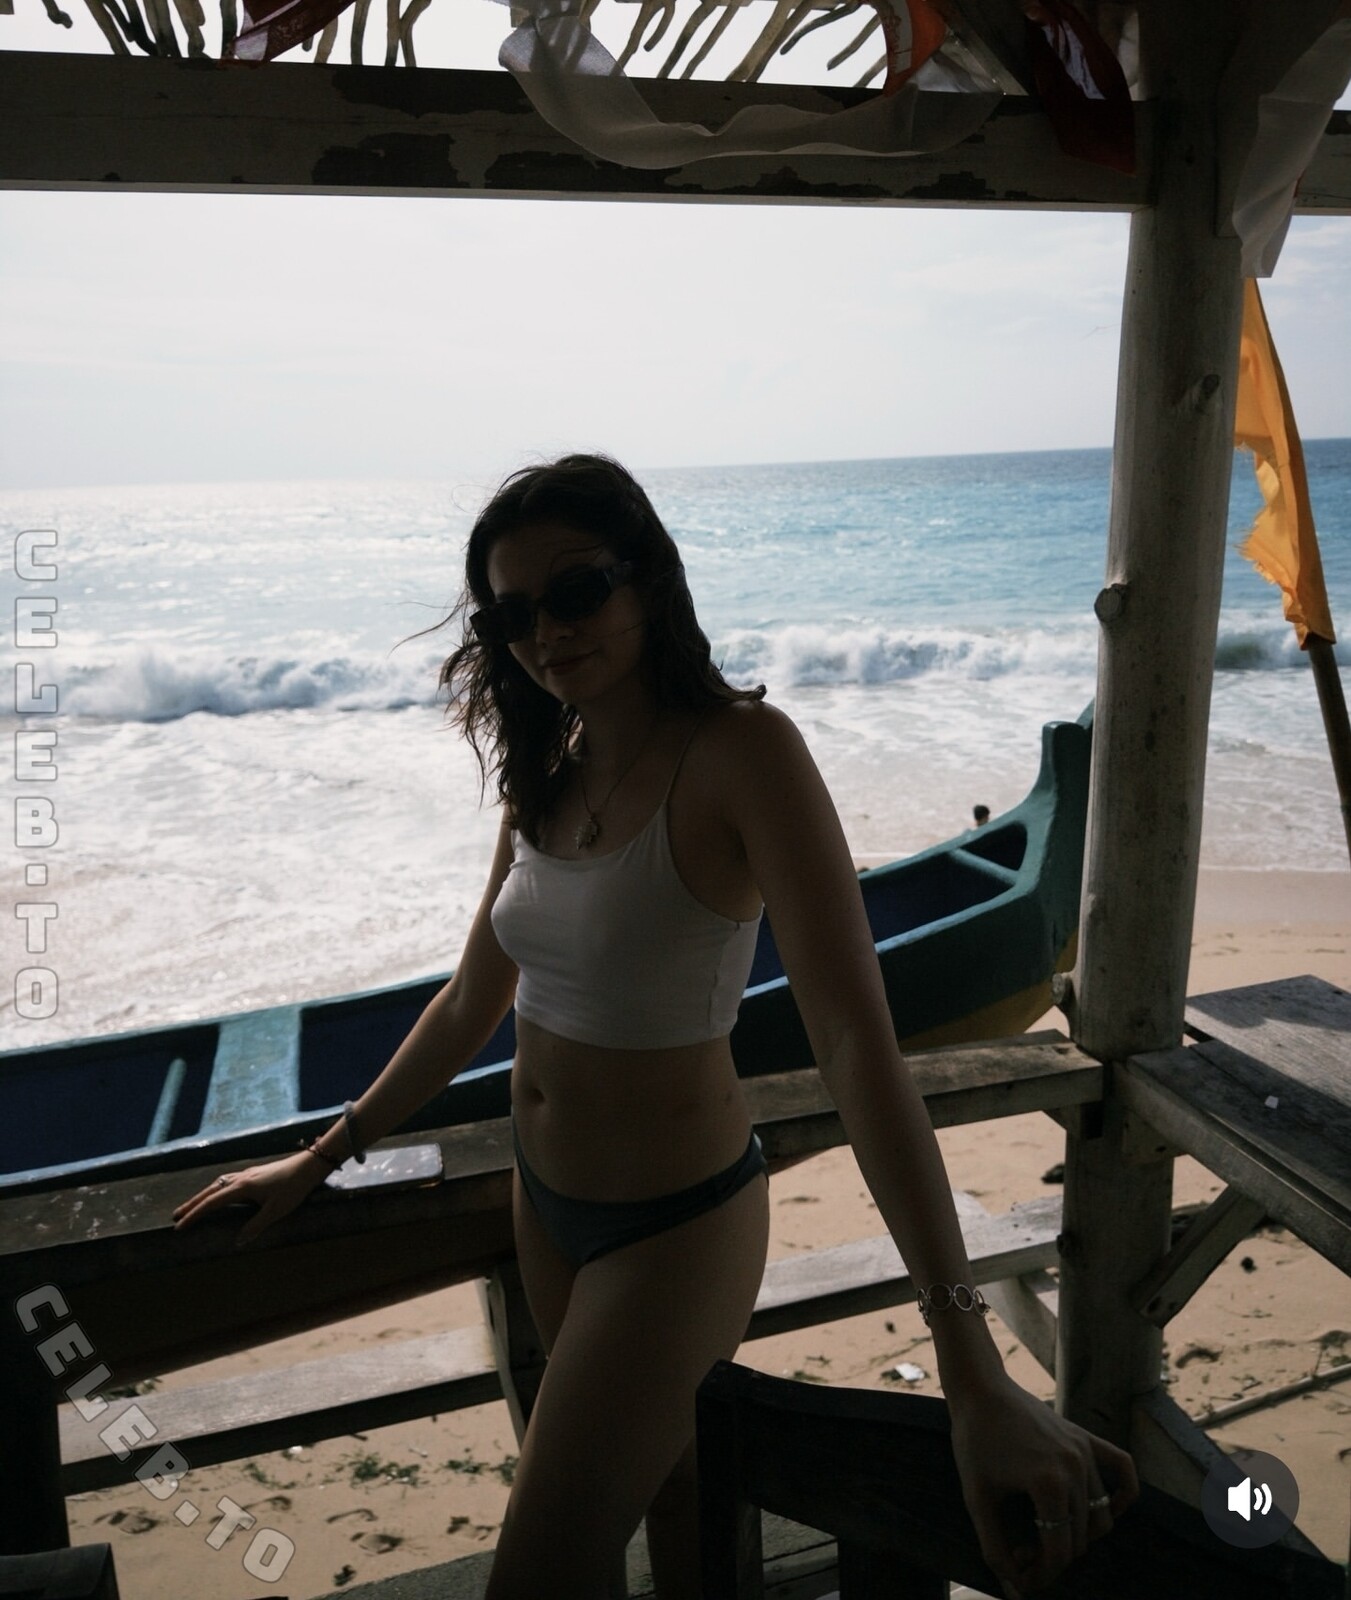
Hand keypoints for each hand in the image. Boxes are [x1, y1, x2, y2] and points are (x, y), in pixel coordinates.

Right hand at [172, 1152, 325, 1245]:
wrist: (308, 1166)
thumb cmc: (294, 1188)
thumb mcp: (276, 1211)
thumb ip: (255, 1226)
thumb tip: (238, 1242)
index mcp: (242, 1188)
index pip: (212, 1203)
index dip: (194, 1215)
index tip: (179, 1225)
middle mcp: (241, 1178)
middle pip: (210, 1191)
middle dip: (192, 1204)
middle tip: (176, 1215)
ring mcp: (247, 1173)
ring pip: (218, 1184)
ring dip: (203, 1195)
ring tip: (193, 1206)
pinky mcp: (254, 1173)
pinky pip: (227, 1180)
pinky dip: (216, 1189)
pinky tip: (219, 1192)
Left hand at [947, 1374, 1138, 1597]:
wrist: (980, 1390)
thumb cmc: (973, 1442)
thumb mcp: (976, 1499)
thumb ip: (994, 1548)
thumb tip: (1013, 1587)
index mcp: (1049, 1485)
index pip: (1059, 1553)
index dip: (1040, 1576)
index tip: (1020, 1578)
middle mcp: (1076, 1469)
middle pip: (1079, 1540)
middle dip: (1050, 1555)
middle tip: (1018, 1548)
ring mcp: (1085, 1452)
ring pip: (1100, 1518)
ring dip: (1075, 1536)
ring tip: (1040, 1530)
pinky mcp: (1087, 1438)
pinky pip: (1123, 1470)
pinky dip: (1123, 1496)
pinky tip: (1107, 1511)